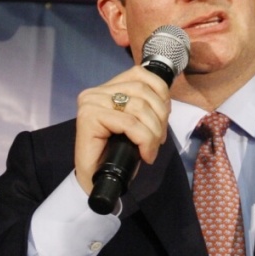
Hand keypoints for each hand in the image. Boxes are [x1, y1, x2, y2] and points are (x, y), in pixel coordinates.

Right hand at [74, 65, 170, 194]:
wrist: (95, 181)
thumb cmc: (116, 153)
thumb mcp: (135, 123)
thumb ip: (144, 106)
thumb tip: (165, 102)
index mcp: (107, 88)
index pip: (140, 74)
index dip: (162, 93)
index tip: (165, 117)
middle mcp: (96, 91)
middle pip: (142, 90)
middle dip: (160, 116)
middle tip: (160, 139)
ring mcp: (91, 103)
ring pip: (138, 107)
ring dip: (153, 130)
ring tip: (152, 147)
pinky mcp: (89, 117)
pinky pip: (129, 123)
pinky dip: (144, 139)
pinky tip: (146, 154)